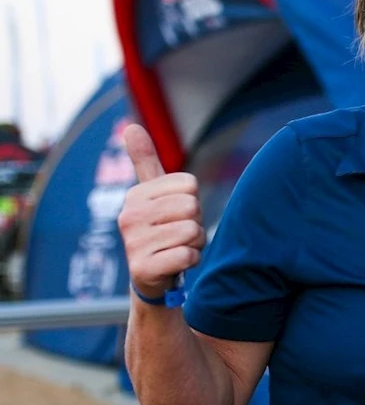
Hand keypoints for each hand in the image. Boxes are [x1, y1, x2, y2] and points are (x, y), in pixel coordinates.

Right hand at [117, 124, 205, 298]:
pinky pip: (188, 255)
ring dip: (195, 244)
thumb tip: (131, 126)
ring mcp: (133, 243)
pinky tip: (175, 264)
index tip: (176, 215)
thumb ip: (145, 162)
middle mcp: (128, 216)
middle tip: (179, 235)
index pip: (190, 185)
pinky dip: (191, 261)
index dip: (193, 202)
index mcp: (135, 195)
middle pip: (193, 207)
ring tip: (176, 249)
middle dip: (196, 223)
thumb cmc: (160, 230)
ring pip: (193, 231)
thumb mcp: (152, 195)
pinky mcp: (142, 268)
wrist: (152, 278)